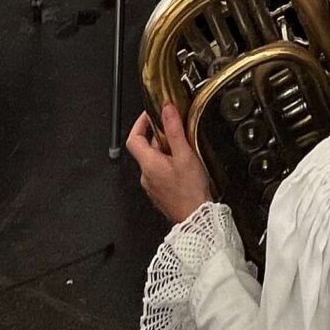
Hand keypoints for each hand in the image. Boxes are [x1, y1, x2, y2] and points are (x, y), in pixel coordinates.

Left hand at [126, 104, 213, 225]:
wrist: (196, 219)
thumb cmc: (190, 191)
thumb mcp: (185, 155)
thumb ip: (174, 130)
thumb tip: (167, 110)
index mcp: (149, 164)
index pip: (133, 138)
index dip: (140, 123)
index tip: (151, 114)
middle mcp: (146, 175)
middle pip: (144, 148)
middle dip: (158, 135)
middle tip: (173, 128)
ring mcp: (152, 186)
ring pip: (153, 160)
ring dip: (164, 150)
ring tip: (182, 146)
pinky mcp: (160, 193)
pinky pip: (159, 172)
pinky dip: (167, 163)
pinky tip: (183, 165)